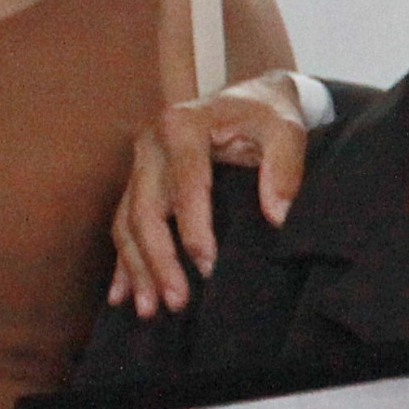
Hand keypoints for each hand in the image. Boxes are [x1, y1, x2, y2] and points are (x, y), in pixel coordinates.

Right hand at [108, 77, 315, 316]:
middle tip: (177, 301)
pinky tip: (122, 294)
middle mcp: (151, 142)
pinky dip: (123, 261)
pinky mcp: (140, 180)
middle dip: (158, 260)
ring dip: (136, 269)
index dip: (194, 229)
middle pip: (145, 209)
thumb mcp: (286, 129)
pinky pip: (123, 224)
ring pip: (127, 222)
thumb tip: (278, 215)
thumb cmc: (268, 115)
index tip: (209, 267)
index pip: (185, 185)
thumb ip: (285, 167)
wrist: (252, 98)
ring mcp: (141, 163)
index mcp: (183, 124)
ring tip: (149, 309)